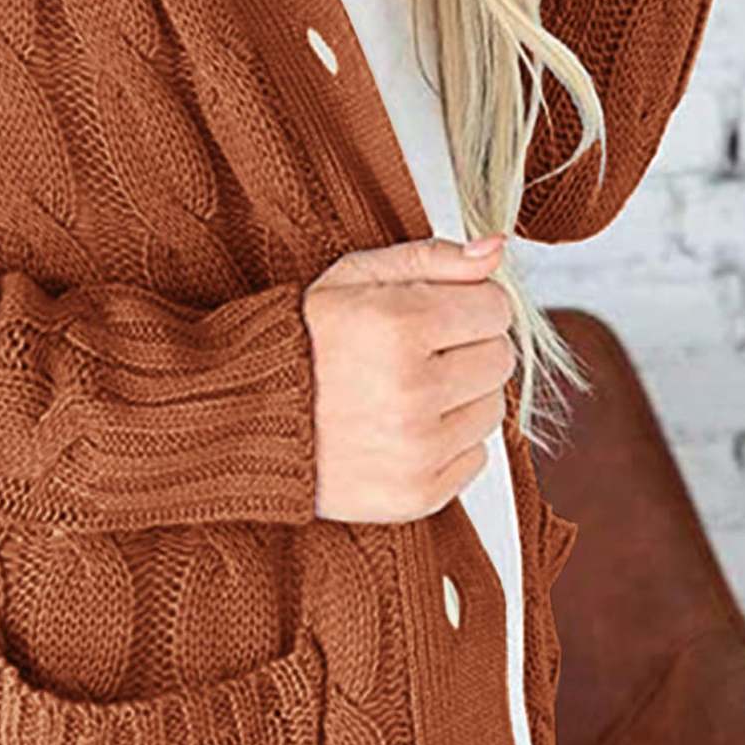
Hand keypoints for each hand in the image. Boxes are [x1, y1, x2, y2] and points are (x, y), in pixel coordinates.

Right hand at [302, 233, 514, 524]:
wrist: (244, 420)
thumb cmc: (299, 344)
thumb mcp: (352, 277)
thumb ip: (432, 258)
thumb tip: (496, 250)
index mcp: (399, 325)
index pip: (496, 307)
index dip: (468, 304)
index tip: (432, 313)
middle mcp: (412, 392)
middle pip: (499, 359)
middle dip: (466, 349)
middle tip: (414, 354)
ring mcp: (416, 450)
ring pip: (491, 410)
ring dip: (459, 398)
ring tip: (404, 392)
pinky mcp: (417, 494)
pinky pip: (475, 457)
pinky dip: (447, 442)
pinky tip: (402, 429)